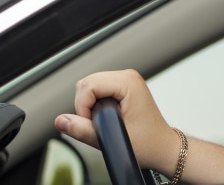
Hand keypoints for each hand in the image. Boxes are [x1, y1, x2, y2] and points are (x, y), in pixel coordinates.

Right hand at [54, 69, 176, 170]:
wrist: (162, 147)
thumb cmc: (148, 143)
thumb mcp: (112, 140)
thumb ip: (83, 130)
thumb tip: (61, 121)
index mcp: (128, 83)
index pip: (87, 86)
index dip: (82, 107)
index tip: (92, 124)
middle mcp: (128, 77)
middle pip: (86, 83)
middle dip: (84, 106)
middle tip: (97, 124)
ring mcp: (126, 81)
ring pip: (89, 86)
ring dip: (89, 105)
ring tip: (104, 122)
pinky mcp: (123, 88)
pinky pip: (97, 91)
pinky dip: (95, 104)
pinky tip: (106, 117)